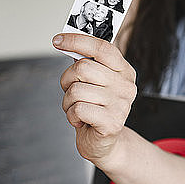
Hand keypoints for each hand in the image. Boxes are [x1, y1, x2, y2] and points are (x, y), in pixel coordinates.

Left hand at [53, 33, 136, 167]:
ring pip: (76, 90)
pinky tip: (81, 119)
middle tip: (71, 90)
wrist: (104, 142)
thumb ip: (86, 63)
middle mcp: (126, 86)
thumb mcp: (94, 82)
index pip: (102, 48)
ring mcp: (121, 104)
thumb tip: (68, 42)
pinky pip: (78, 108)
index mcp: (124, 71)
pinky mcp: (112, 123)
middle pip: (83, 67)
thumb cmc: (96, 109)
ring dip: (68, 101)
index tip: (58, 40)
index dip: (77, 41)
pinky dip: (71, 115)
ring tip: (77, 107)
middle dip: (67, 79)